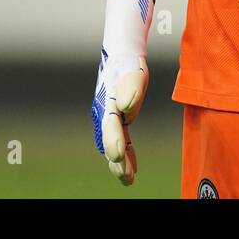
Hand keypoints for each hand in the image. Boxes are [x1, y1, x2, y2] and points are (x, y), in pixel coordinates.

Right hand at [92, 49, 148, 184]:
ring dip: (120, 163)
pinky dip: (127, 156)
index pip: (110, 125)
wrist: (121, 58)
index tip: (117, 155)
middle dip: (117, 160)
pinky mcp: (116, 122)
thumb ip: (131, 89)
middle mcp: (105, 113)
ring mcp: (109, 119)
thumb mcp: (134, 73)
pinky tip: (132, 171)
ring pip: (114, 145)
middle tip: (125, 176)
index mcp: (108, 101)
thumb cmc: (128, 65)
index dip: (113, 141)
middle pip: (110, 140)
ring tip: (128, 180)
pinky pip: (122, 142)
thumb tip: (125, 107)